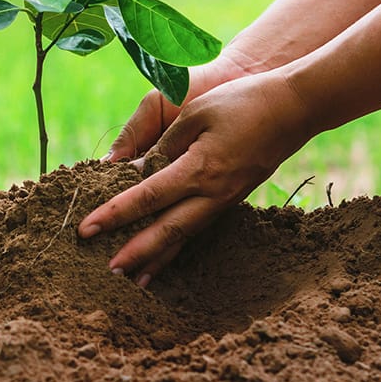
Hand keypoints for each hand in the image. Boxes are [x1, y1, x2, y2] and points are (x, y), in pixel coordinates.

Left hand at [80, 71, 312, 286]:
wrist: (294, 109)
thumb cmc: (241, 102)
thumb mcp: (194, 113)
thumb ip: (164, 145)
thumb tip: (138, 171)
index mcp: (198, 168)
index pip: (146, 198)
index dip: (113, 215)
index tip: (86, 229)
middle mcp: (212, 192)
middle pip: (167, 231)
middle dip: (135, 253)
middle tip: (107, 272)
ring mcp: (225, 199)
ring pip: (185, 236)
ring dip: (158, 258)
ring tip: (135, 279)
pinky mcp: (231, 198)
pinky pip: (198, 227)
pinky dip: (179, 245)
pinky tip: (166, 255)